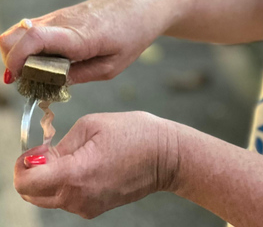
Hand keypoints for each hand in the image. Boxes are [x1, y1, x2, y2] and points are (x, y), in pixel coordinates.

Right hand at [0, 0, 169, 83]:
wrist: (142, 4)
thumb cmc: (133, 35)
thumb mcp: (112, 66)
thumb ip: (80, 75)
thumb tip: (51, 83)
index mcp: (79, 35)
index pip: (33, 40)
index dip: (17, 60)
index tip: (17, 79)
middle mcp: (63, 21)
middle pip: (15, 35)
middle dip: (13, 60)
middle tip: (28, 80)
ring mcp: (59, 15)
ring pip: (19, 31)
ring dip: (19, 53)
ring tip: (38, 72)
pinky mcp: (60, 14)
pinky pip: (32, 28)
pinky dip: (28, 45)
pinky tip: (44, 60)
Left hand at [14, 111, 179, 218]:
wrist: (168, 156)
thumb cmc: (136, 134)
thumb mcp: (92, 124)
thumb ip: (59, 143)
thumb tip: (40, 157)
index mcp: (75, 174)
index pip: (26, 183)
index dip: (23, 164)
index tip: (37, 149)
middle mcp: (78, 197)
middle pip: (32, 194)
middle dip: (34, 171)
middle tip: (52, 150)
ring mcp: (88, 206)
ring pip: (48, 197)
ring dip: (50, 177)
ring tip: (75, 155)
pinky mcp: (96, 208)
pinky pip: (68, 199)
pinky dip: (67, 184)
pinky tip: (87, 165)